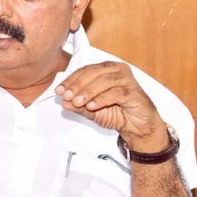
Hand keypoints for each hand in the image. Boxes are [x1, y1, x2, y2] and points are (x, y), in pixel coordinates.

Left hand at [55, 61, 169, 152]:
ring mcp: (128, 80)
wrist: (136, 126)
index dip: (71, 80)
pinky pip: (117, 93)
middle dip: (78, 85)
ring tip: (78, 102)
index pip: (85, 71)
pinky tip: (92, 106)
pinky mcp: (134, 93)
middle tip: (67, 96)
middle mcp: (118, 71)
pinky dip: (102, 99)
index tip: (59, 91)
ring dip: (88, 92)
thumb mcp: (91, 110)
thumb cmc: (117, 113)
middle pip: (94, 73)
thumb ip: (77, 105)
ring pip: (105, 81)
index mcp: (106, 69)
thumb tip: (62, 101)